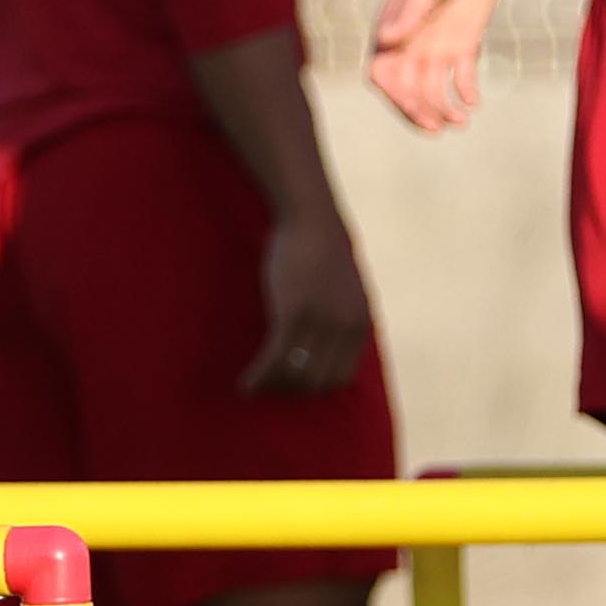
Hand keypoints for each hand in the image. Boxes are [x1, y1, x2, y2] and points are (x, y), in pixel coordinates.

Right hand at [238, 205, 375, 398]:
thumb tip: (323, 341)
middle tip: (267, 388)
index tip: (292, 385)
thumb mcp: (344, 287)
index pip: (341, 377)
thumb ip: (341, 314)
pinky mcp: (294, 313)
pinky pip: (275, 359)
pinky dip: (259, 377)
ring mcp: (321, 322)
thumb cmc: (321, 247)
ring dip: (272, 386)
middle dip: (291, 390)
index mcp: (360, 324)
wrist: (310, 215)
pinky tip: (245, 384)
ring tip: (252, 388)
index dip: (315, 386)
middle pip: (318, 381)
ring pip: (295, 374)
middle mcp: (345, 328)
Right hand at [368, 0, 549, 133]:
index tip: (414, 108)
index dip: (393, 95)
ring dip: (441, 107)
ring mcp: (435, 41)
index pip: (382, 71)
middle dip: (419, 110)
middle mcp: (410, 39)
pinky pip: (458, 76)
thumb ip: (410, 11)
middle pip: (405, 87)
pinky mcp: (461, 41)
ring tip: (461, 122)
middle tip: (440, 127)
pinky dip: (464, 92)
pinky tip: (474, 103)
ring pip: (431, 87)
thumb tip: (386, 40)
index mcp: (393, 24)